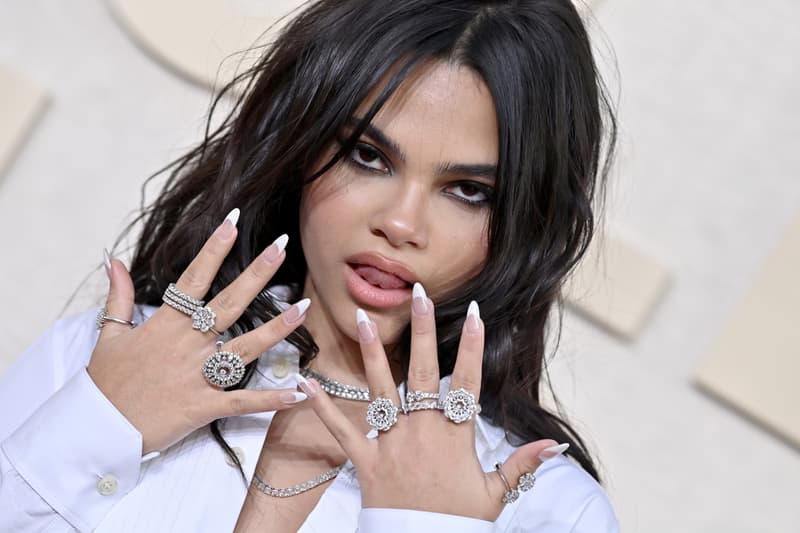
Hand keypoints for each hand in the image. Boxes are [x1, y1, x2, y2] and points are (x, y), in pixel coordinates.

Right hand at [88, 211, 309, 453]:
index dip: (214, 248)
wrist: (96, 429)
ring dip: (277, 328)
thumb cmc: (104, 382)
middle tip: (282, 245)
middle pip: (230, 302)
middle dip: (258, 273)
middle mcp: (187, 344)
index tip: (232, 221)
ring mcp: (198, 375)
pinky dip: (270, 400)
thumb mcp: (109, 335)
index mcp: (166, 324)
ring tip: (304, 307)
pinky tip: (298, 394)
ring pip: (245, 347)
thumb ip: (118, 297)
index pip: (195, 277)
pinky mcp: (204, 406)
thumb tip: (114, 261)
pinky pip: (242, 402)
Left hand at [300, 283, 560, 520]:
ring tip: (365, 319)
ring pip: (381, 388)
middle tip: (419, 295)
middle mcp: (422, 430)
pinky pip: (343, 430)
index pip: (467, 382)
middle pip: (422, 372)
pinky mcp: (366, 459)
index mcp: (455, 436)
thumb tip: (555, 446)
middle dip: (422, 331)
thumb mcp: (495, 493)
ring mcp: (392, 442)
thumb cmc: (458, 522)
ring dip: (373, 353)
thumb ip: (521, 464)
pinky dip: (323, 406)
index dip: (472, 346)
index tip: (475, 313)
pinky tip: (306, 382)